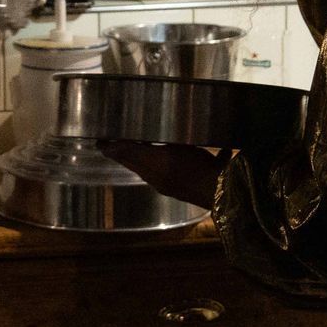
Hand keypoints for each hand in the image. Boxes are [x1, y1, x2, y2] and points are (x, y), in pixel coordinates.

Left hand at [100, 142, 223, 208]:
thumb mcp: (157, 158)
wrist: (225, 192)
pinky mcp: (210, 178)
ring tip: (168, 138)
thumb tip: (106, 149)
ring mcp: (188, 180)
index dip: (115, 150)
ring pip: (175, 163)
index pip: (128, 160)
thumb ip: (133, 153)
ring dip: (170, 152)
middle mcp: (167, 179)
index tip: (101, 140)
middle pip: (149, 161)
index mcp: (153, 174)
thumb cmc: (188, 171)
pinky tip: (223, 148)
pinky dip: (211, 155)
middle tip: (129, 135)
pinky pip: (208, 163)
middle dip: (139, 149)